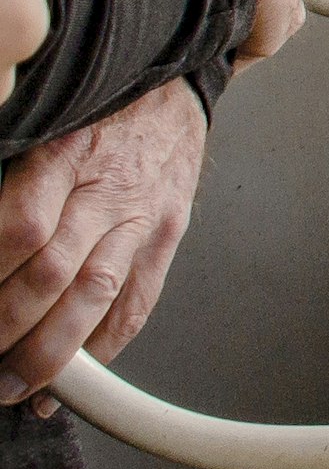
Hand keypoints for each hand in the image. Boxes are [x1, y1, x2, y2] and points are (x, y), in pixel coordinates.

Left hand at [0, 85, 203, 402]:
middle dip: (8, 331)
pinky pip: (138, 302)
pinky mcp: (169, 233)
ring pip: (96, 297)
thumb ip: (9, 184)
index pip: (20, 229)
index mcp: (66, 154)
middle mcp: (109, 189)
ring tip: (16, 386)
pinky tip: (77, 375)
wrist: (173, 81)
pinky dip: (104, 347)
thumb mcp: (40, 125)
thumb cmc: (98, 104)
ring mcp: (144, 216)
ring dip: (51, 353)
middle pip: (54, 275)